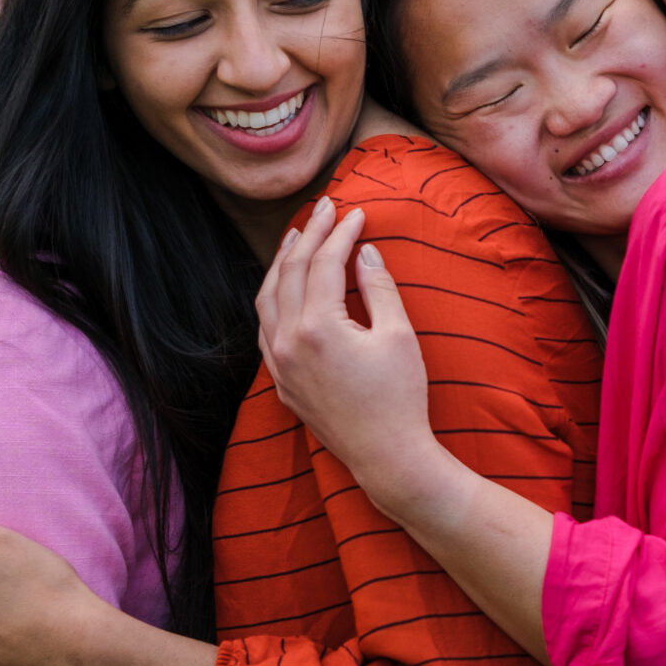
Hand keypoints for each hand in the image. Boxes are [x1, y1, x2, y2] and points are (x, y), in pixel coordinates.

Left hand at [257, 197, 447, 516]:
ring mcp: (279, 363)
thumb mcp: (398, 336)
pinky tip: (284, 286)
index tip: (357, 213)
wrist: (386, 456)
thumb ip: (378, 288)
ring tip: (296, 236)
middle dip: (309, 236)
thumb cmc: (400, 397)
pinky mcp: (281, 381)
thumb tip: (364, 253)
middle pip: (290, 273)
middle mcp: (288, 342)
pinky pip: (265, 327)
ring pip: (267, 298)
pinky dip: (273, 297)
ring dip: (282, 263)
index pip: (323, 264)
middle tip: (327, 210)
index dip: (341, 234)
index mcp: (318, 328)